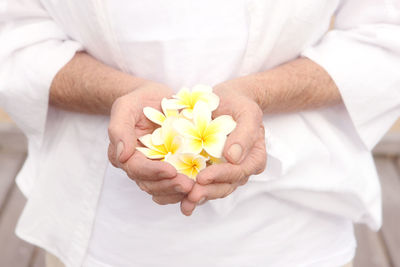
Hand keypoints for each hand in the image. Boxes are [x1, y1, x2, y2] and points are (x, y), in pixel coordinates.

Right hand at [108, 82, 194, 203]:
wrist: (154, 98)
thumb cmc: (138, 100)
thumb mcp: (125, 107)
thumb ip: (119, 128)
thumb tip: (122, 156)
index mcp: (124, 154)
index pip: (136, 168)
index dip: (153, 172)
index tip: (171, 171)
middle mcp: (138, 165)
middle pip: (149, 184)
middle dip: (169, 185)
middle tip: (188, 185)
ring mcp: (155, 168)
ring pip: (162, 189)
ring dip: (178, 191)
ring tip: (195, 188)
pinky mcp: (170, 167)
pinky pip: (175, 184)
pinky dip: (185, 190)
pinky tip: (199, 188)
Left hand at [180, 82, 266, 214]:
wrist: (227, 101)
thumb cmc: (240, 105)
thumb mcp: (248, 113)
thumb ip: (245, 134)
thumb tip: (234, 157)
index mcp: (253, 158)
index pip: (238, 172)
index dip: (220, 176)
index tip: (202, 177)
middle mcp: (240, 169)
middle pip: (225, 186)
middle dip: (207, 192)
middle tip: (190, 196)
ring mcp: (224, 171)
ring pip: (213, 190)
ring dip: (198, 198)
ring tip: (184, 204)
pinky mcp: (209, 169)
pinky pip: (201, 184)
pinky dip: (189, 192)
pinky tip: (177, 199)